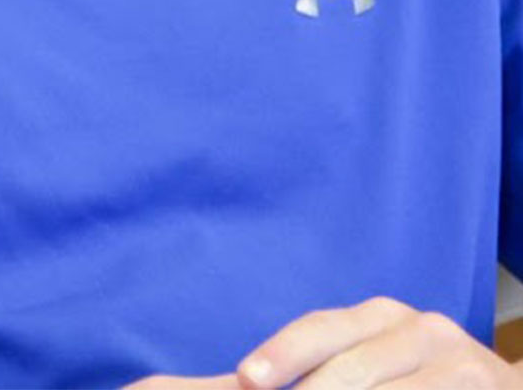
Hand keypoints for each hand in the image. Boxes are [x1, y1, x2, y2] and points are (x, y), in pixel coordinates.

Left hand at [123, 299, 520, 389]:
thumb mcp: (363, 365)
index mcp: (372, 317)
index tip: (245, 379)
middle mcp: (412, 326)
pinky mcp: (486, 388)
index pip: (316, 333)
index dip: (280, 355)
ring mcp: (455, 358)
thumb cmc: (417, 382)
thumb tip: (212, 382)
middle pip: (348, 371)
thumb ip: (299, 373)